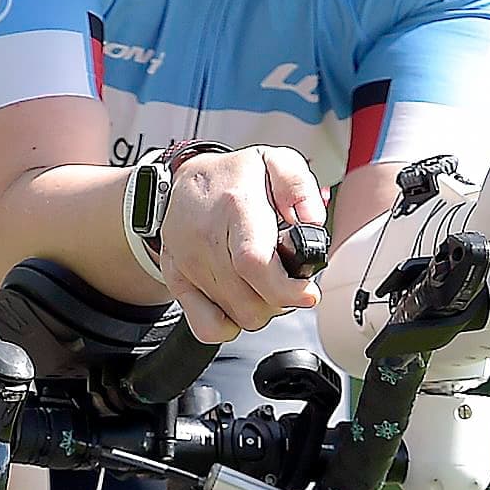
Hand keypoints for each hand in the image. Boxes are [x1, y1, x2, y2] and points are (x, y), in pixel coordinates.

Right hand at [157, 146, 327, 343]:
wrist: (185, 179)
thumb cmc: (234, 177)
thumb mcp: (275, 162)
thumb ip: (299, 188)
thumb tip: (312, 223)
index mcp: (234, 207)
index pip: (254, 262)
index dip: (286, 289)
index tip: (307, 293)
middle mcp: (206, 238)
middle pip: (250, 301)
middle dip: (281, 300)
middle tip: (287, 279)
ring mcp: (188, 263)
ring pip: (236, 317)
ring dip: (260, 309)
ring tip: (264, 283)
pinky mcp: (177, 280)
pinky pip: (206, 327)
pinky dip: (230, 325)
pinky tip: (240, 301)